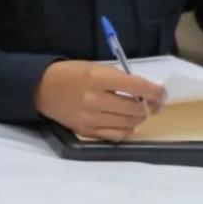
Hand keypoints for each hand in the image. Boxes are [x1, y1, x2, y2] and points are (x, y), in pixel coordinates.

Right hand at [35, 61, 166, 140]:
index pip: (137, 87)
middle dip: (147, 106)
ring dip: (137, 118)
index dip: (155, 92)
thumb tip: (147, 92)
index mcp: (98, 78)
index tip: (161, 94)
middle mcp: (95, 99)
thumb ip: (120, 78)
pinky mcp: (86, 131)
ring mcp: (90, 118)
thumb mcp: (95, 67)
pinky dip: (126, 130)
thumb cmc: (71, 74)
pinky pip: (117, 136)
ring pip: (129, 124)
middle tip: (147, 103)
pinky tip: (123, 122)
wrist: (41, 88)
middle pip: (136, 109)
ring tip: (133, 111)